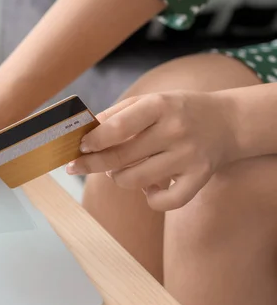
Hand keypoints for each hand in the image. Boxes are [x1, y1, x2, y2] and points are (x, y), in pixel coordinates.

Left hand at [66, 91, 239, 210]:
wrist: (228, 122)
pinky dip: (149, 199)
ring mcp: (189, 157)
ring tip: (122, 168)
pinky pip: (164, 202)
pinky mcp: (200, 178)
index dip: (94, 140)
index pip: (118, 127)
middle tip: (77, 166)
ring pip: (135, 181)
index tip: (78, 147)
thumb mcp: (148, 102)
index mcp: (159, 105)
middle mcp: (175, 130)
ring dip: (118, 178)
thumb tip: (82, 134)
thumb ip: (115, 116)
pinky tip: (149, 186)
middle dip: (92, 164)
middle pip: (120, 158)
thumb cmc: (177, 111)